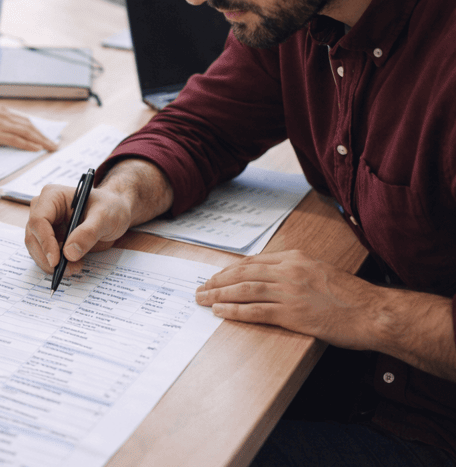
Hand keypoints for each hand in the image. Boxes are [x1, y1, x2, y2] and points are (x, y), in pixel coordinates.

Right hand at [0, 105, 57, 151]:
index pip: (23, 119)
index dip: (35, 128)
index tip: (43, 134)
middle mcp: (3, 115)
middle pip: (29, 125)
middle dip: (43, 135)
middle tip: (52, 143)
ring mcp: (0, 124)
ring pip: (27, 132)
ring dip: (41, 140)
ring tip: (50, 147)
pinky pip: (17, 140)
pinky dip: (29, 144)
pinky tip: (36, 149)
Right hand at [24, 182, 132, 274]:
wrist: (114, 212)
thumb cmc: (110, 207)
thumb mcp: (105, 217)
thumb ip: (88, 233)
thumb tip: (69, 253)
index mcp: (52, 196)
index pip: (38, 220)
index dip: (45, 242)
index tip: (56, 261)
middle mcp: (43, 209)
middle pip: (33, 237)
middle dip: (48, 257)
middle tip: (69, 270)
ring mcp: (44, 225)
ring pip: (35, 249)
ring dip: (51, 264)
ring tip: (75, 267)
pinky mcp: (49, 238)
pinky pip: (44, 254)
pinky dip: (55, 265)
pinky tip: (72, 265)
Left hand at [195, 250, 383, 349]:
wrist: (373, 312)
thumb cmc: (351, 296)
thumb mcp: (321, 272)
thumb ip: (296, 272)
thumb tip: (272, 279)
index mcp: (295, 259)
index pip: (253, 262)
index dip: (230, 270)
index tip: (216, 276)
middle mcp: (289, 271)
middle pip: (243, 274)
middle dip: (217, 281)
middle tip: (200, 288)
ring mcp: (289, 292)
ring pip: (243, 290)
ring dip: (218, 295)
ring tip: (202, 299)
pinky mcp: (292, 313)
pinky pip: (255, 311)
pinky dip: (234, 310)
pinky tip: (220, 311)